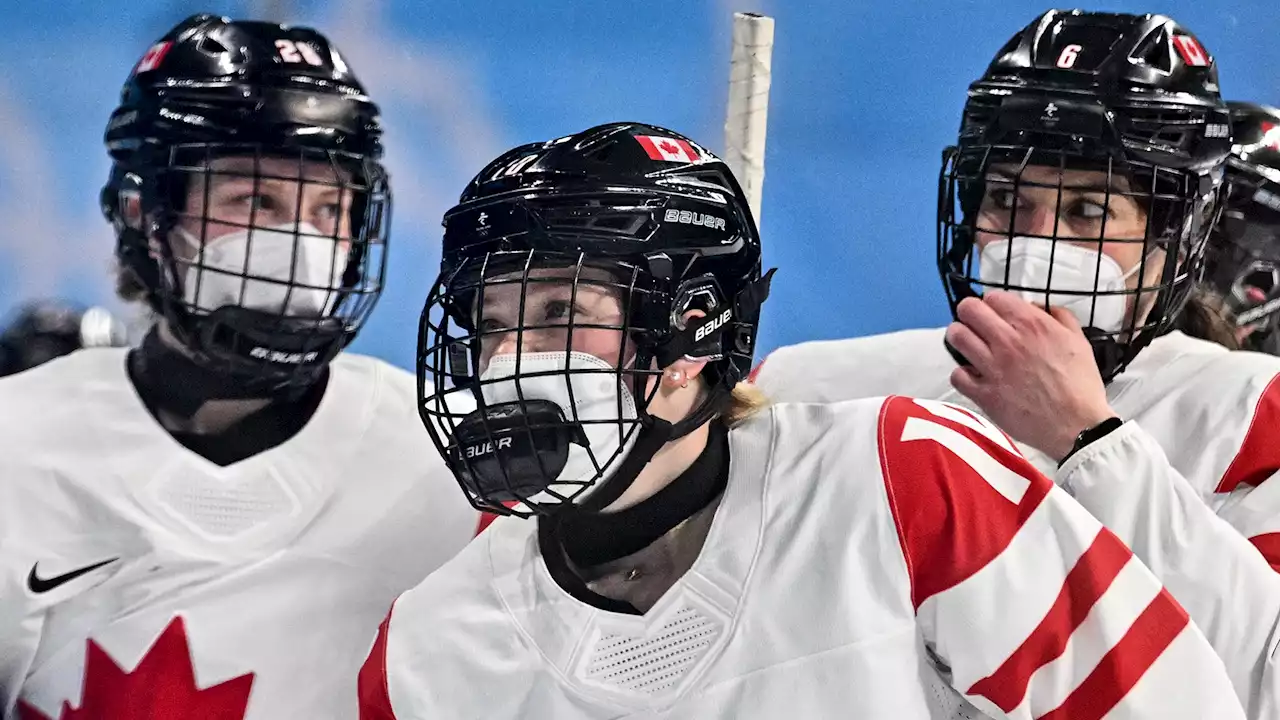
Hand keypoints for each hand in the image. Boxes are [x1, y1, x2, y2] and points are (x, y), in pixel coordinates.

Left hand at [945, 291, 1117, 461]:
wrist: (1077, 425)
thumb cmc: (1080, 385)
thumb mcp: (1078, 340)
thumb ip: (1058, 316)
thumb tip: (1037, 307)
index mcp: (1032, 325)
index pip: (993, 297)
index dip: (992, 303)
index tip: (995, 312)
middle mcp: (1008, 341)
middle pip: (968, 310)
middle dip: (970, 313)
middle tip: (976, 323)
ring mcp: (992, 367)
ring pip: (956, 336)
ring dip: (960, 336)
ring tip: (969, 345)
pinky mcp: (983, 393)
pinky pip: (956, 374)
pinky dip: (962, 373)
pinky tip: (973, 375)